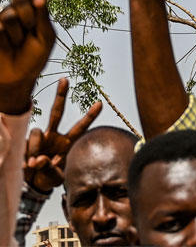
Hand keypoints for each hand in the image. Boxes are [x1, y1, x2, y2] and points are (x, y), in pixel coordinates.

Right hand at [0, 0, 54, 113]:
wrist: (18, 77)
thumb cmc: (35, 56)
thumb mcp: (46, 36)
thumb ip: (43, 14)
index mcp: (33, 8)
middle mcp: (16, 10)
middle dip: (29, 15)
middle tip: (31, 30)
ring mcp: (2, 19)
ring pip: (9, 14)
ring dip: (18, 32)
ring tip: (19, 43)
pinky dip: (6, 39)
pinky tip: (8, 46)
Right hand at [24, 77, 101, 192]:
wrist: (32, 184)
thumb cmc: (48, 178)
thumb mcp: (54, 176)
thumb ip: (49, 168)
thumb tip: (39, 159)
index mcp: (67, 143)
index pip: (80, 128)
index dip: (89, 116)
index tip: (100, 103)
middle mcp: (54, 136)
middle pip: (57, 112)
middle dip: (61, 95)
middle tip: (65, 79)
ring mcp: (40, 138)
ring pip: (37, 132)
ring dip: (35, 148)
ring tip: (33, 165)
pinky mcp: (26, 142)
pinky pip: (26, 144)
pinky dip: (26, 155)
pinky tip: (26, 166)